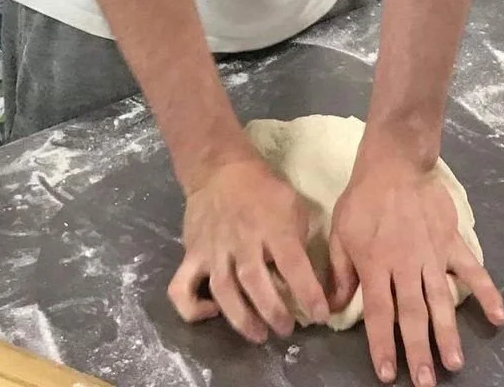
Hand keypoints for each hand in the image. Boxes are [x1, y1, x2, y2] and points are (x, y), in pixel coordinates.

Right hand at [167, 157, 329, 341]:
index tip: (321, 314)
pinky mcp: (192, 254)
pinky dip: (192, 309)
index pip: (293, 264)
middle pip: (255, 282)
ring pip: (223, 290)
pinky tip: (211, 313)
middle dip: (273, 312)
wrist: (220, 168)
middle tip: (287, 329)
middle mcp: (242, 240)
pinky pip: (182, 288)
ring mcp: (213, 249)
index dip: (308, 293)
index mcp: (272, 226)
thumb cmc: (263, 189)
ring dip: (241, 319)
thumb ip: (298, 238)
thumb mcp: (292, 204)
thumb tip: (305, 275)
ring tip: (259, 335)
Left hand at [328, 154, 503, 385]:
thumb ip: (340, 272)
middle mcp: (406, 265)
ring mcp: (432, 254)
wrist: (394, 163)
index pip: (380, 313)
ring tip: (454, 364)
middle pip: (413, 314)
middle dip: (418, 350)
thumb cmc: (362, 199)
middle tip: (425, 382)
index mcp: (376, 264)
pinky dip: (486, 291)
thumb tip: (333, 309)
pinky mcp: (451, 241)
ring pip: (441, 299)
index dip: (383, 345)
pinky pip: (471, 269)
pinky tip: (499, 316)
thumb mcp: (340, 232)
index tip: (387, 374)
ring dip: (448, 333)